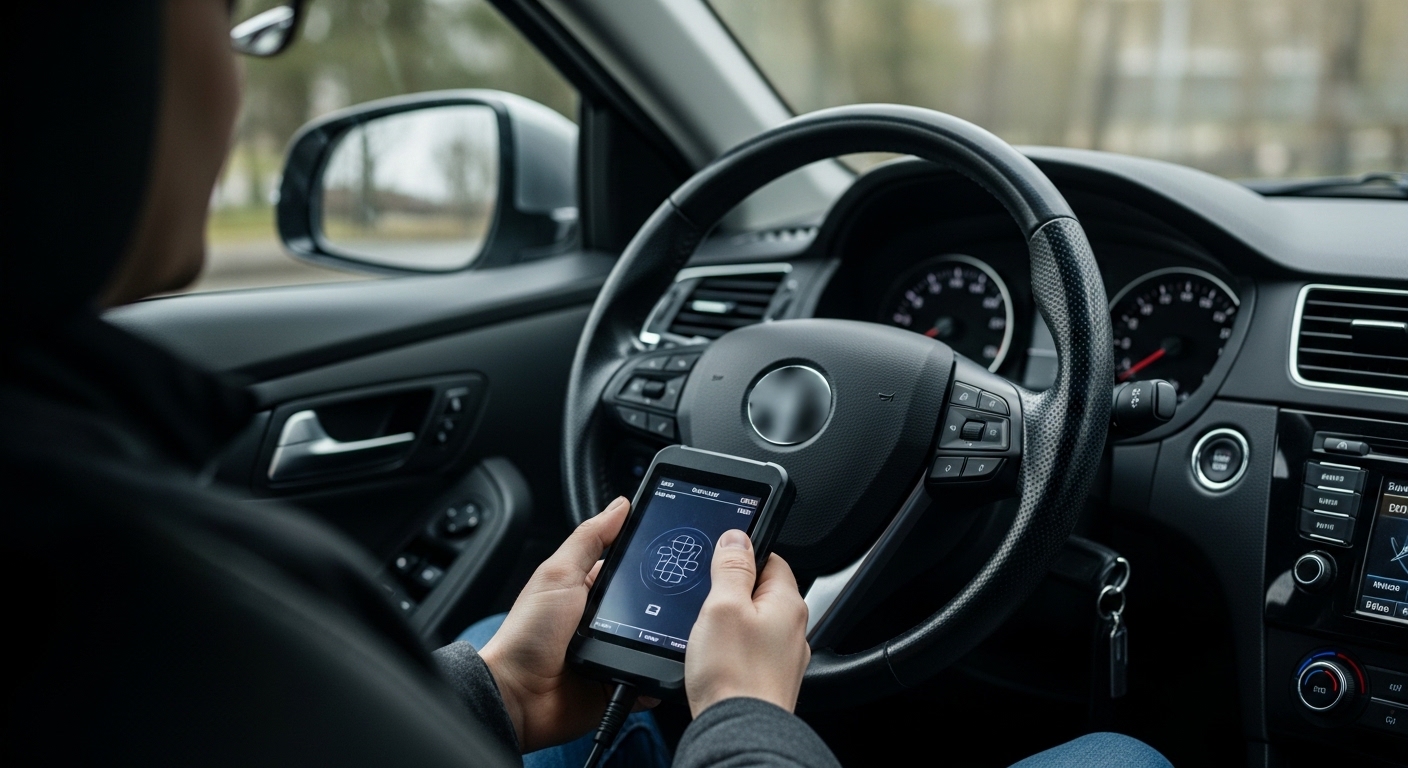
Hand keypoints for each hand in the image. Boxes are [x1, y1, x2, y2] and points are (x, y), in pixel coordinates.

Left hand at [479, 496, 653, 751]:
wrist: (518, 696)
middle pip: (648, 603)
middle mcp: (604, 620)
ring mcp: (613, 651)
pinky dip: (661, 671)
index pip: (628, 567)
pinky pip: (651, 674)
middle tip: (680, 595)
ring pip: (655, 638)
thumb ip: (589, 539)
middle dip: (663, 601)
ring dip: (664, 636)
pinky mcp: (621, 682)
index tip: (674, 547)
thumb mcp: (558, 575)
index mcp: (588, 590)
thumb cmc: (526, 635)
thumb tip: (619, 506)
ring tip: (676, 630)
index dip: (649, 558)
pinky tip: (668, 662)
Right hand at [685, 529, 809, 716]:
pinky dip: (731, 648)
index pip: (771, 557)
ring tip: (705, 630)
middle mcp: (792, 629)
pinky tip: (712, 656)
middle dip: (732, 591)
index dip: (741, 554)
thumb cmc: (734, 675)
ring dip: (729, 622)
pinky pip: (749, 650)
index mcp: (787, 602)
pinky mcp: (768, 678)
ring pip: (753, 623)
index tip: (718, 559)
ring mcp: (782, 656)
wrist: (739, 732)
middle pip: (760, 591)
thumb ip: (731, 568)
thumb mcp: (722, 606)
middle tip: (704, 598)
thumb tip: (737, 537)